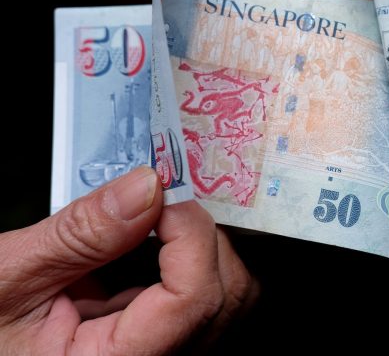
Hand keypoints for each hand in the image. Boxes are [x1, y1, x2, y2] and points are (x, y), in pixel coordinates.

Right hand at [0, 167, 257, 354]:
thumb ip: (80, 234)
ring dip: (199, 247)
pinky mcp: (167, 345)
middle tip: (157, 201)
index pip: (195, 299)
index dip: (190, 234)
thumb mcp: (8, 277)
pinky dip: (191, 263)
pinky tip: (153, 248)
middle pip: (226, 295)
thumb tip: (147, 187)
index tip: (163, 193)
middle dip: (199, 235)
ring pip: (228, 296)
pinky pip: (207, 301)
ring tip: (151, 225)